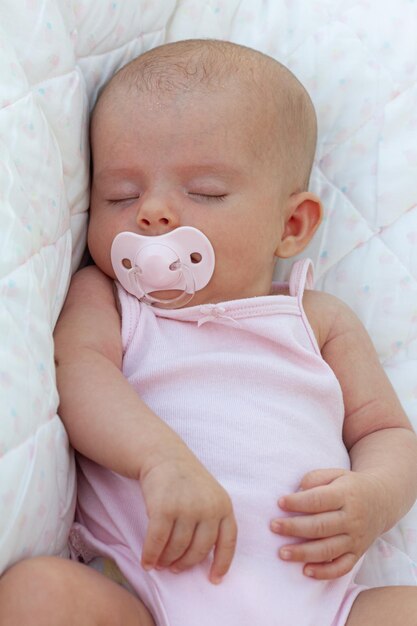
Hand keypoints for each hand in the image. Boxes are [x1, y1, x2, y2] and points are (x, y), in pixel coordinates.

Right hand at [139, 443, 236, 583]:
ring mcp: (186, 508)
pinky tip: (146, 561)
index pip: (228, 541)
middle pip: (199, 550)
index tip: (214, 579)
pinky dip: (150, 555)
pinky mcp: (164, 509)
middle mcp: (208, 508)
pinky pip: (157, 542)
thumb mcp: (210, 495)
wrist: (164, 456)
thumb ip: (213, 521)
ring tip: (160, 563)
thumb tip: (209, 560)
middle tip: (175, 568)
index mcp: (224, 505)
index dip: (222, 563)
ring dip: (166, 560)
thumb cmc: (187, 480)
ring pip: (177, 548)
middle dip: (185, 564)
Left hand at [270, 468, 385, 579]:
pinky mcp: (358, 553)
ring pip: (329, 549)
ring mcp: (356, 538)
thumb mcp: (335, 474)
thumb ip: (315, 479)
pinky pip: (342, 567)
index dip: (298, 502)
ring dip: (304, 553)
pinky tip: (306, 571)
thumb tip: (297, 492)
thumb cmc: (349, 486)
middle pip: (321, 526)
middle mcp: (352, 518)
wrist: (381, 501)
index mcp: (346, 495)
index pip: (319, 500)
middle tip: (273, 526)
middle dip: (295, 528)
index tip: (279, 502)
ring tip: (282, 553)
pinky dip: (324, 572)